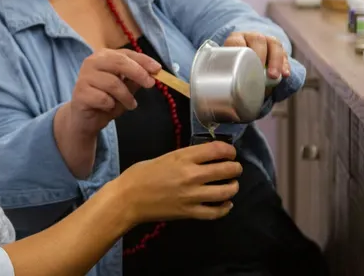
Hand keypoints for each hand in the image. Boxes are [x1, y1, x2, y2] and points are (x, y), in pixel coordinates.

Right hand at [67, 49, 159, 137]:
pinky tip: (108, 107)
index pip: (126, 54)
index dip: (143, 60)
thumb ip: (136, 78)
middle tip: (150, 84)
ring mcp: (84, 77)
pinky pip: (103, 98)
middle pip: (119, 63)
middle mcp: (92, 62)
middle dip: (138, 73)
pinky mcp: (80, 93)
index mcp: (103, 56)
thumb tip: (153, 72)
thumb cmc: (106, 100)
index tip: (158, 69)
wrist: (86, 119)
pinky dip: (111, 105)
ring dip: (126, 96)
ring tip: (130, 104)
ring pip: (113, 83)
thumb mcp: (126, 88)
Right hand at [117, 142, 241, 222]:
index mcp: (183, 158)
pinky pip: (216, 212)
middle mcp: (191, 175)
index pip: (217, 150)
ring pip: (226, 191)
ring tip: (232, 185)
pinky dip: (225, 207)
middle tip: (235, 168)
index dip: (229, 150)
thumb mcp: (164, 157)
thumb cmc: (141, 174)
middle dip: (235, 168)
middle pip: (226, 170)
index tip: (230, 152)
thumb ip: (185, 157)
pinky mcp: (190, 212)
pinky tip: (226, 203)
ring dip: (233, 187)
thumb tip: (204, 158)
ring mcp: (192, 196)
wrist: (128, 199)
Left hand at [224, 31, 290, 80]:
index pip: (236, 41)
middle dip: (261, 56)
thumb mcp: (232, 69)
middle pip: (257, 39)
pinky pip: (284, 53)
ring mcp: (266, 41)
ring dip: (275, 61)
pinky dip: (285, 65)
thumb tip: (230, 89)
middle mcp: (251, 37)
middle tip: (259, 71)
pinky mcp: (279, 49)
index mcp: (235, 39)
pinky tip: (284, 75)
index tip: (243, 66)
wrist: (248, 64)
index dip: (241, 52)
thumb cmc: (236, 68)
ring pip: (274, 44)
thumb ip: (232, 73)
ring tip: (274, 76)